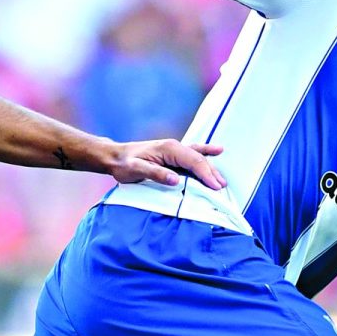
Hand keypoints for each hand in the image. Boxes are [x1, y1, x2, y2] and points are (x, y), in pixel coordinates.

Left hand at [104, 140, 225, 189]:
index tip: (215, 187)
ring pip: (198, 158)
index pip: (193, 161)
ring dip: (210, 169)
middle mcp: (175, 147)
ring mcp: (175, 150)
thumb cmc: (124, 164)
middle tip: (221, 188)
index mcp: (169, 148)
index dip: (206, 174)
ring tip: (222, 182)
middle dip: (211, 174)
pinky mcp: (173, 156)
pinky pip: (193, 155)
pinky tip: (217, 151)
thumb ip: (156, 173)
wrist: (115, 157)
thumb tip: (175, 180)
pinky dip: (205, 154)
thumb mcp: (136, 169)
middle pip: (199, 160)